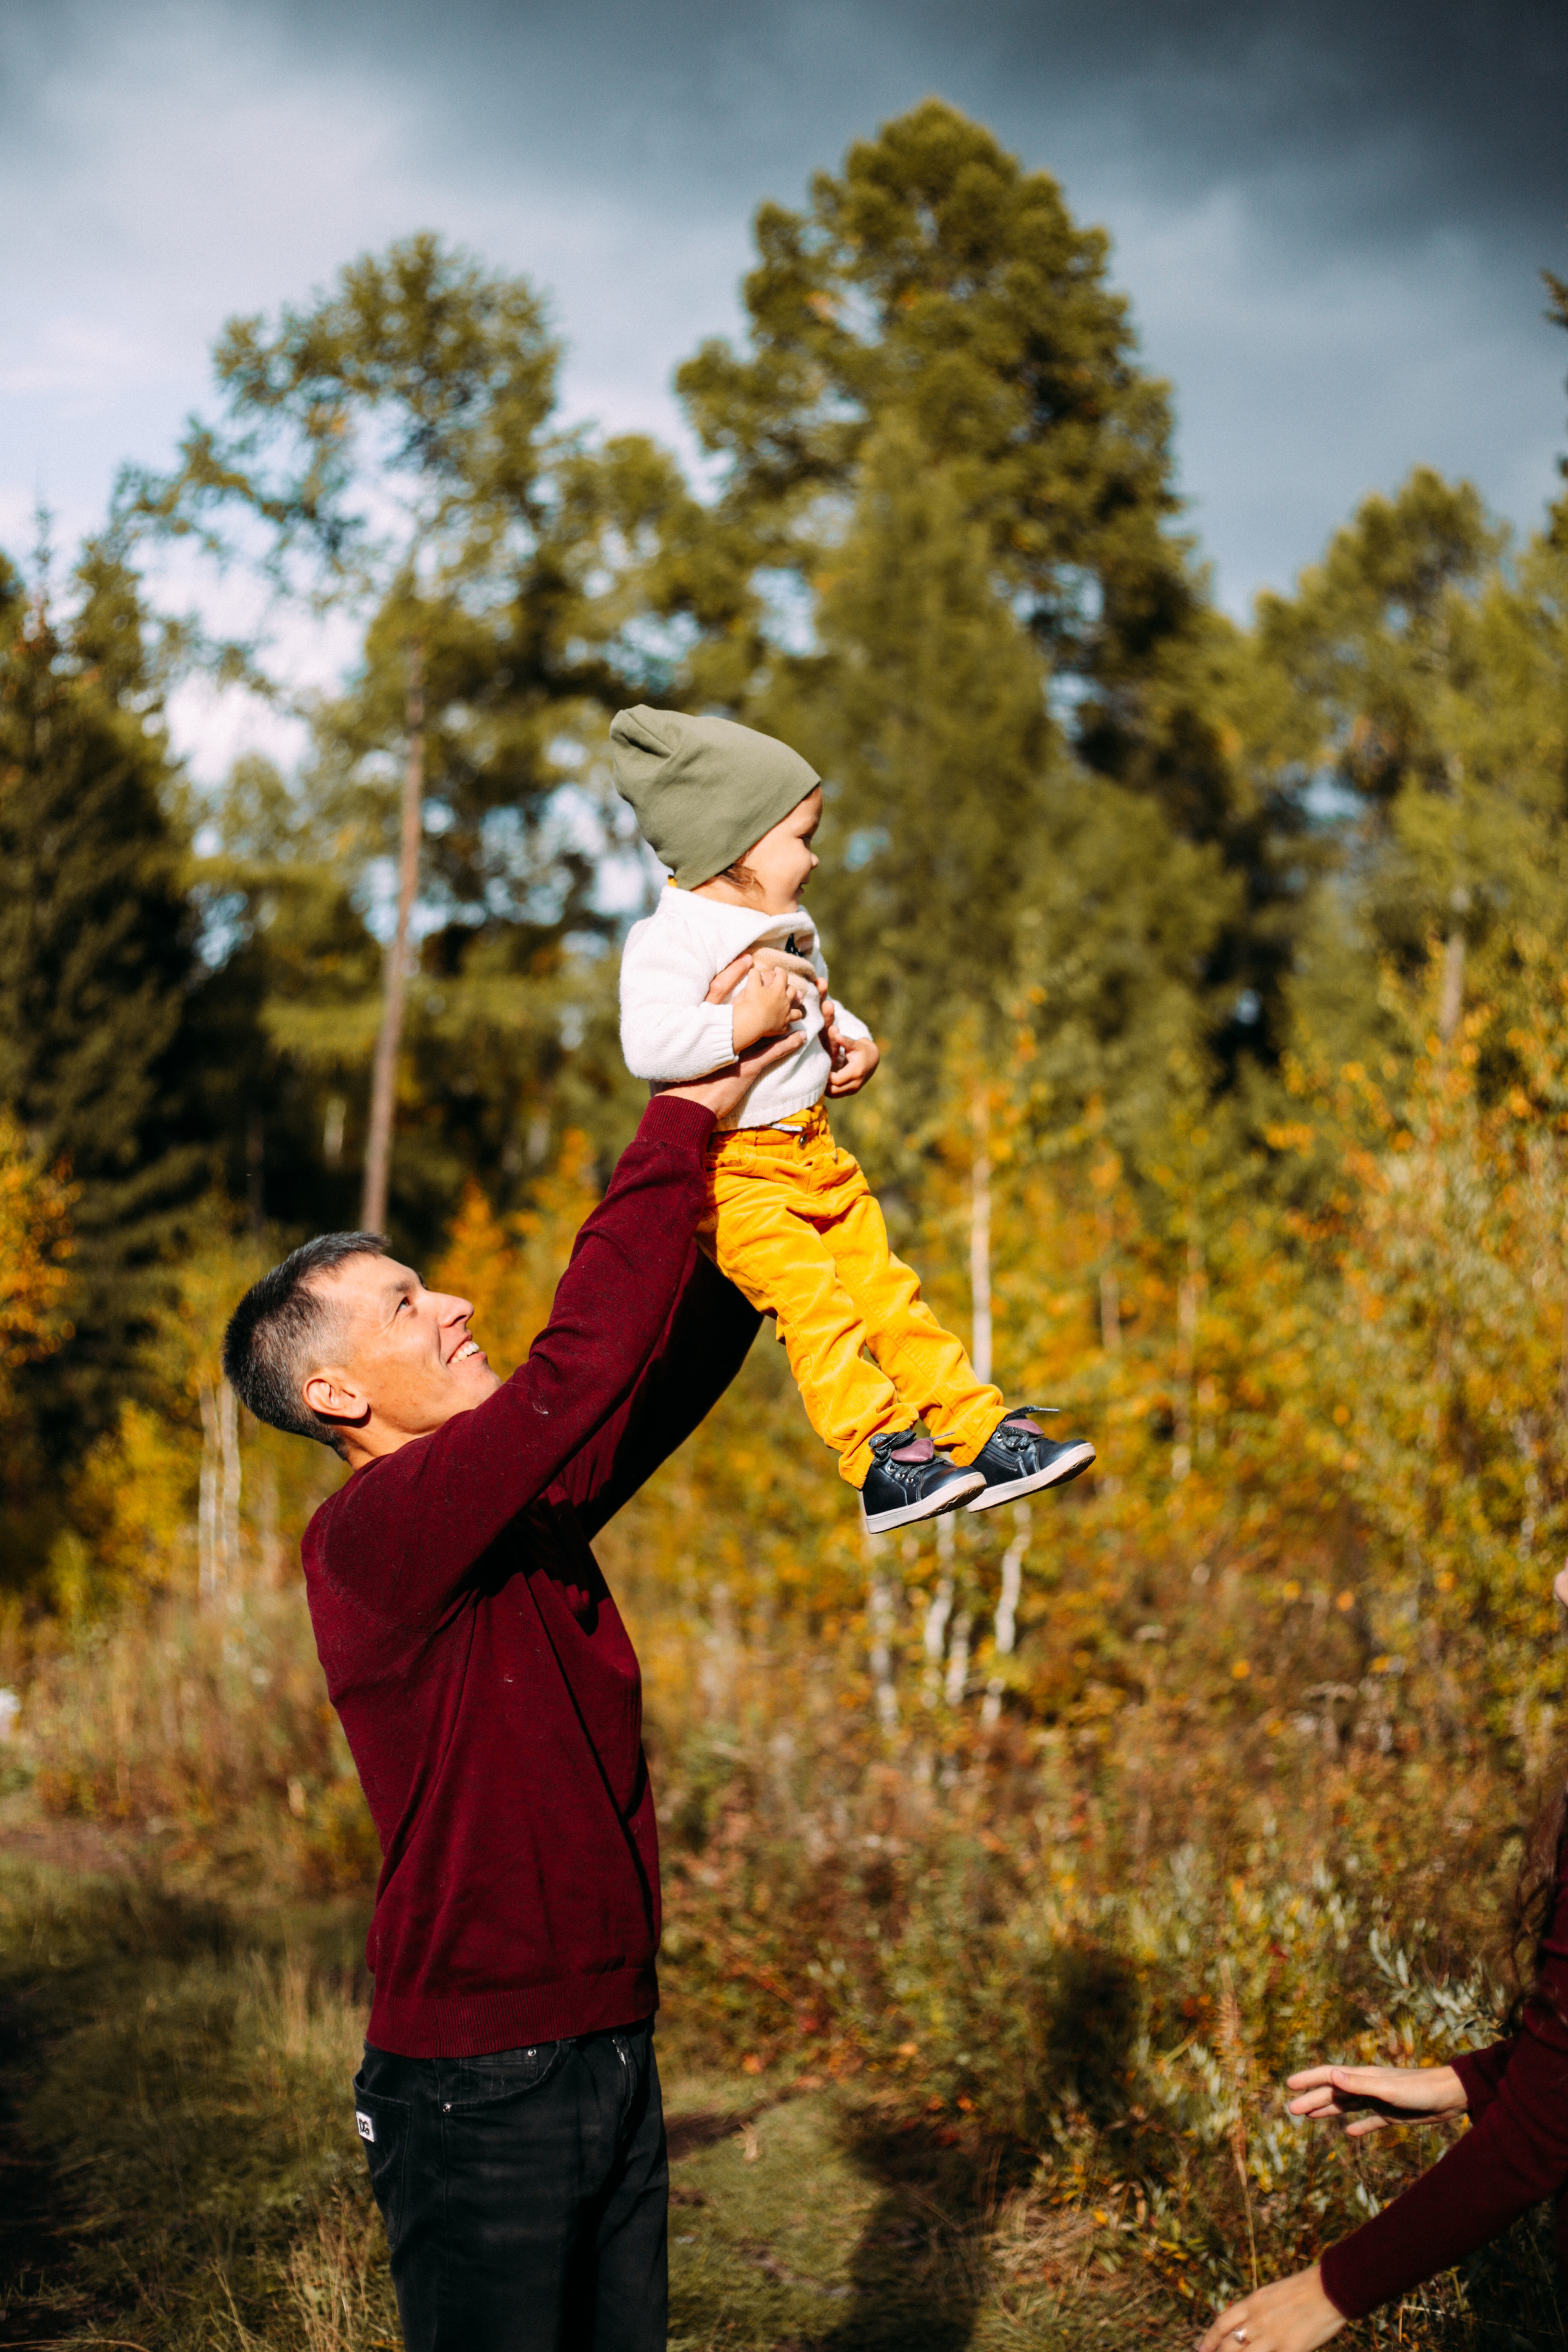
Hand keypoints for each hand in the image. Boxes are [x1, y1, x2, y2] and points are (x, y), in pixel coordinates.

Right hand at [656, 953, 804, 1118]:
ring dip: (783, 1016)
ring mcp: (738, 1048)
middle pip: (751, 1003)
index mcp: (704, 1023)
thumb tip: (669, 1027)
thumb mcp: (674, 1048)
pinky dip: (788, 1044)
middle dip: (768, 990)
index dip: (736, 974)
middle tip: (782, 977)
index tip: (750, 961)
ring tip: (797, 1006)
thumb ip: (677, 1035)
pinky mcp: (748, 1067)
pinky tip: (800, 1038)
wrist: (683, 1104)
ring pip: (767, 1026)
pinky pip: (774, 1052)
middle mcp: (724, 1032)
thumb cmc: (673, 1080)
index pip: (722, 991)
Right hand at [727, 955, 806, 1051]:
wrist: (752, 1020)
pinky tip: (785, 1025)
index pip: (783, 976)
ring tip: (792, 1008)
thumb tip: (755, 971)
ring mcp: (786, 1015)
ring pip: (797, 1012)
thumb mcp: (751, 984)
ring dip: (795, 1009)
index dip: (780, 972)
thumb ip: (754, 975)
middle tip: (784, 988)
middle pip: (793, 992)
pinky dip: (787, 1025)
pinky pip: (788, 1027)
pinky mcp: (782, 1028)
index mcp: (778, 990)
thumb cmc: (752, 1001)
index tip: (777, 970)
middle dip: (790, 988)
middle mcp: (785, 1002)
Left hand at [819, 994, 880, 1096]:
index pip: (837, 1080)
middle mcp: (856, 1083)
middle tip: (815, 1074)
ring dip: (825, 1088)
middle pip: (834, 1090)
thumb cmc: (862, 1050)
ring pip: (834, 1094)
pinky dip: (829, 1089)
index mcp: (856, 1072)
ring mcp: (854, 1089)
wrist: (873, 1059)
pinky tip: (824, 1080)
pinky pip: (836, 1094)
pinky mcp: (851, 1091)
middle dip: (823, 1084)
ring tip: (818, 1077)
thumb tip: (837, 1034)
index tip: (820, 1068)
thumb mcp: (855, 1044)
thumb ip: (845, 1041)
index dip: (826, 1076)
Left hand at [1198, 2265, 1343, 2351]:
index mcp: (1253, 2303)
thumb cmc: (1303, 2290)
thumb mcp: (1271, 2294)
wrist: (1329, 2289)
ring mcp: (1273, 2337)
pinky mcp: (1290, 2350)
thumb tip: (1243, 2326)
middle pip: (1228, 2346)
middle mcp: (1258, 2320)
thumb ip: (1256, 2310)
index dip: (1209, 2339)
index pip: (1222, 2323)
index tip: (1200, 2350)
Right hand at [1286, 2062, 1465, 2136]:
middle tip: (1292, 2110)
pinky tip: (1349, 2133)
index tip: (1289, 2085)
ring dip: (1328, 2110)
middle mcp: (1368, 2087)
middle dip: (1312, 2099)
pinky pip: (1369, 2121)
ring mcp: (1379, 2101)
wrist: (1450, 2097)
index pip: (1329, 2076)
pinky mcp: (1392, 2115)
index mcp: (1364, 2077)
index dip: (1309, 2079)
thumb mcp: (1388, 2089)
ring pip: (1348, 2106)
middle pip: (1334, 2092)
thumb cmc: (1420, 2090)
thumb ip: (1359, 2083)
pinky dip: (1357, 2126)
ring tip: (1309, 2117)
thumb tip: (1331, 2076)